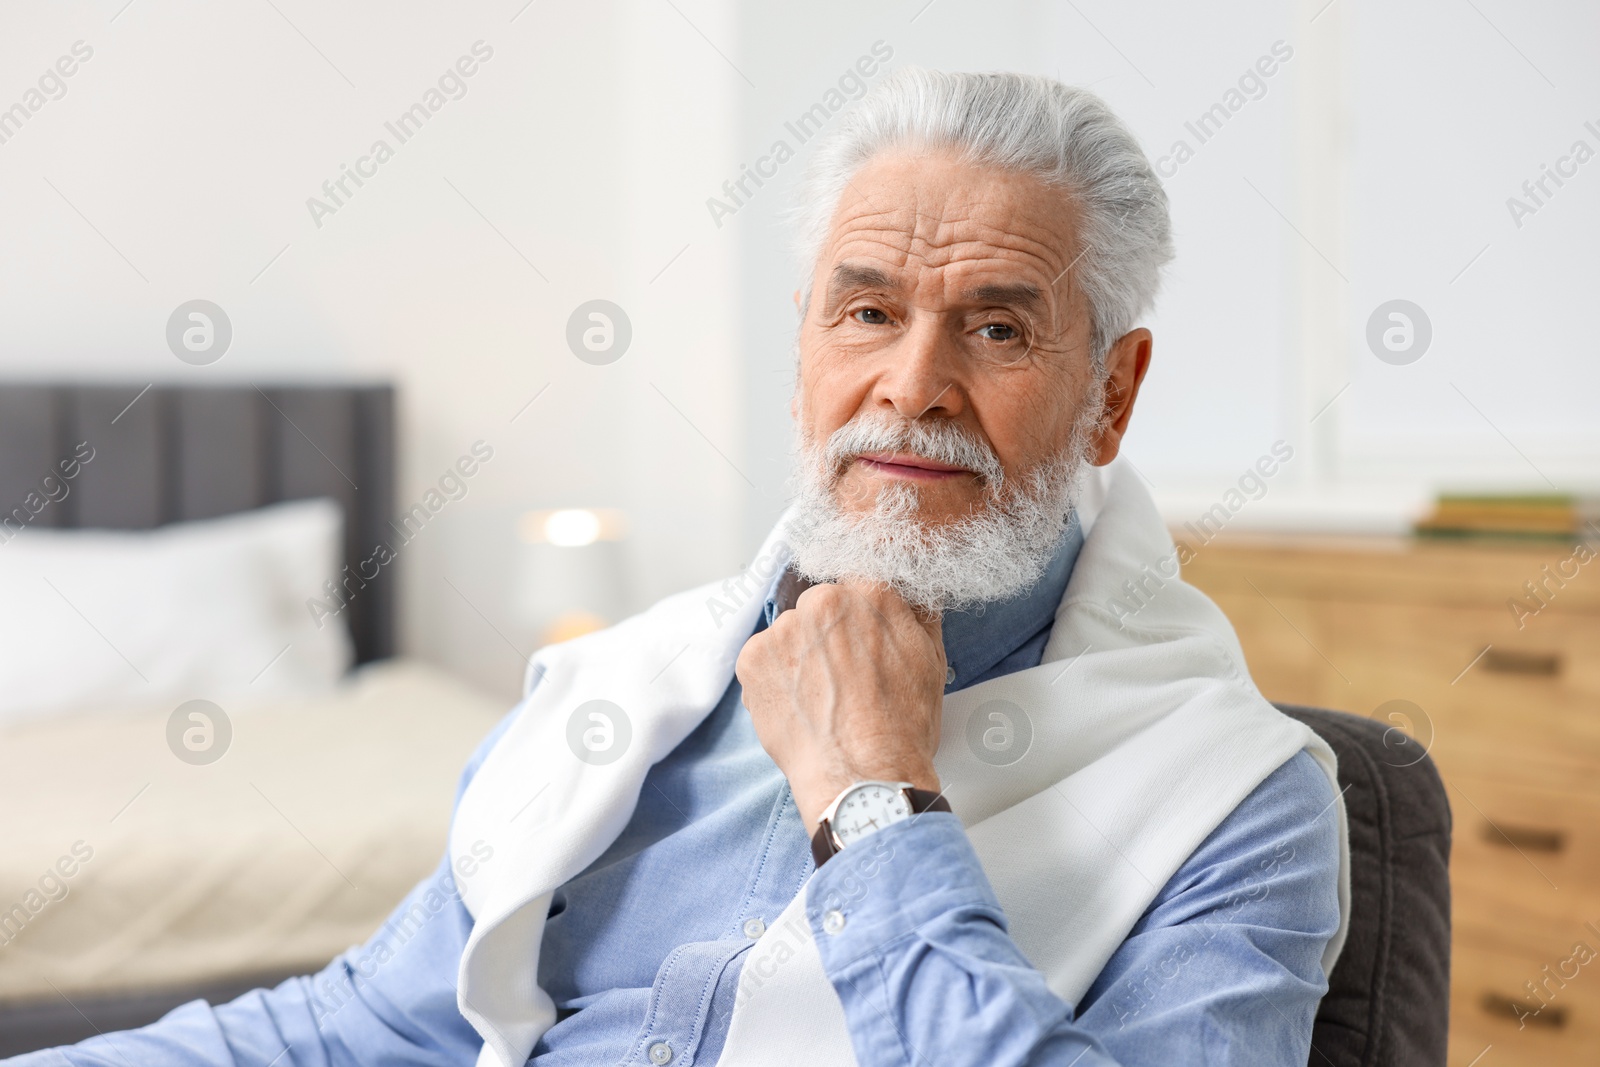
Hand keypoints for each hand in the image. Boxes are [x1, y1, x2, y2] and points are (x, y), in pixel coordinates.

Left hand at [735, 579, 945, 828]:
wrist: (862, 777)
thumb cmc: (901, 729)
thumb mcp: (930, 661)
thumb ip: (919, 614)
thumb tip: (915, 591)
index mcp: (871, 593)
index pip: (859, 584)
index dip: (860, 616)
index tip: (859, 638)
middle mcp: (822, 602)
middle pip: (821, 606)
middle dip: (829, 634)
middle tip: (844, 677)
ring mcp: (783, 629)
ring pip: (790, 633)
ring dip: (800, 655)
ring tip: (822, 697)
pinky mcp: (752, 658)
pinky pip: (763, 658)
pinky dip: (775, 678)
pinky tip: (800, 705)